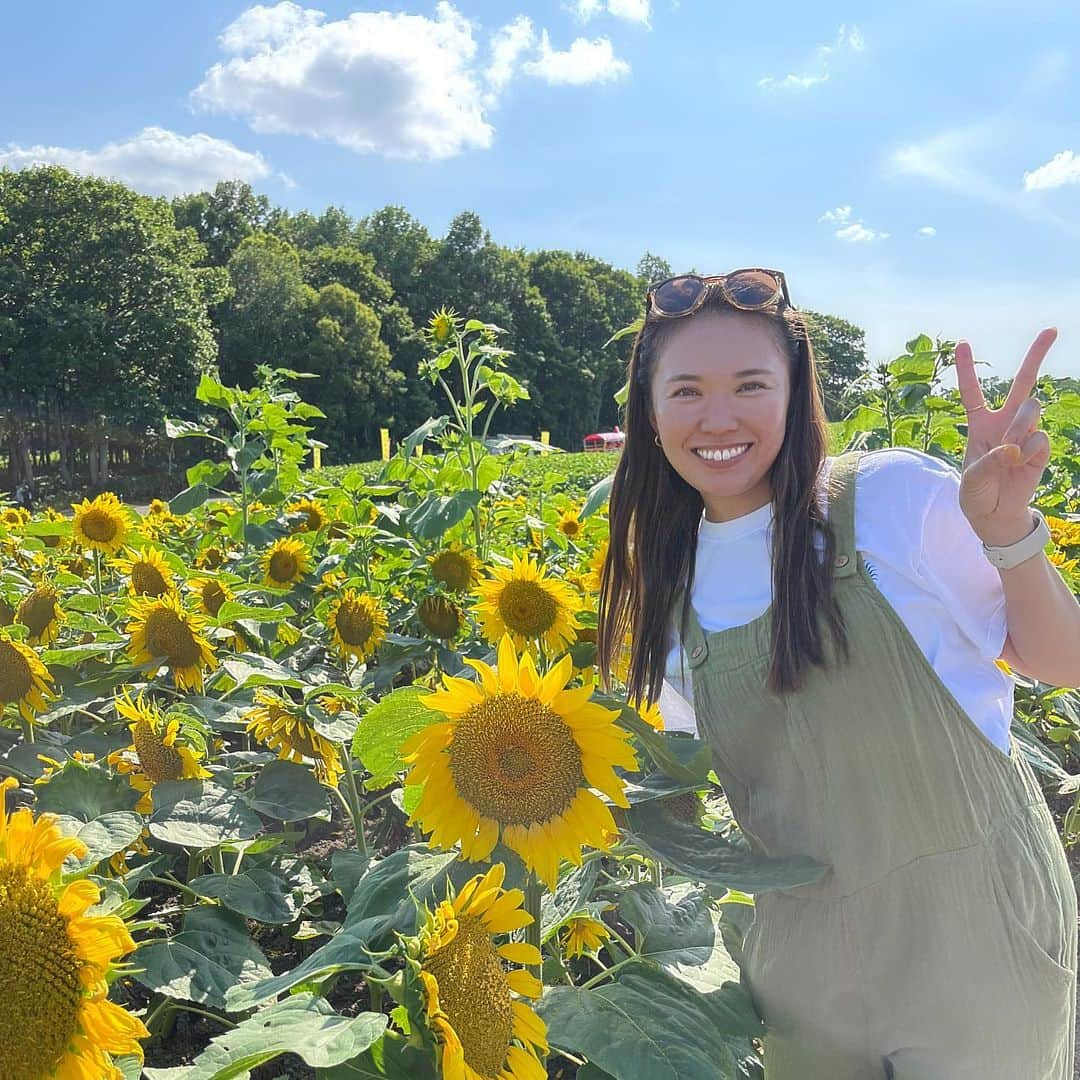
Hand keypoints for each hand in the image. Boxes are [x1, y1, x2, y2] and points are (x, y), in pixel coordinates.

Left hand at [954, 328, 1054, 546]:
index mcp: (979, 424)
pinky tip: (1021, 464)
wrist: (996, 514)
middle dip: (1036, 355)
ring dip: (1018, 427)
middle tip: (1051, 330)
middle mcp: (1004, 422)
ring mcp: (1025, 432)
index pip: (972, 392)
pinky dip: (1029, 451)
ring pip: (1030, 409)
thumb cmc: (976, 493)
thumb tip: (1013, 448)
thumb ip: (988, 461)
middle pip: (1022, 383)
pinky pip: (1039, 437)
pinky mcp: (1041, 447)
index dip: (966, 369)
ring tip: (1009, 453)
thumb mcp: (970, 479)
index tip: (962, 343)